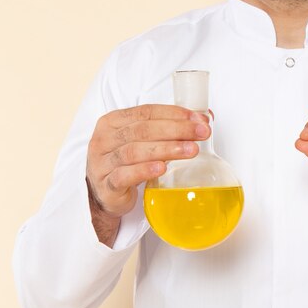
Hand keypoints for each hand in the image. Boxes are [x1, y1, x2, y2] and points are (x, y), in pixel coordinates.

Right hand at [86, 104, 209, 220]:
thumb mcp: (142, 142)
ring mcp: (103, 163)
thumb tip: (204, 119)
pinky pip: (125, 175)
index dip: (174, 114)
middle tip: (201, 133)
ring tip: (191, 150)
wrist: (105, 195)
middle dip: (176, 129)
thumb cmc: (126, 163)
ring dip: (166, 149)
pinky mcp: (107, 185)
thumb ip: (168, 129)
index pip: (146, 112)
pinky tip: (162, 168)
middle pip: (143, 130)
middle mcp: (105, 139)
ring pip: (135, 151)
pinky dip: (145, 170)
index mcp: (113, 122)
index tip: (199, 120)